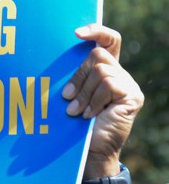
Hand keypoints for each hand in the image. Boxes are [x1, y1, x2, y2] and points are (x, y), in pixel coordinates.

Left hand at [63, 24, 143, 176]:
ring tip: (76, 111)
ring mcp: (129, 85)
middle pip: (97, 56)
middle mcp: (120, 74)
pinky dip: (94, 100)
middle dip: (78, 76)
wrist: (88, 152)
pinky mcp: (132, 96)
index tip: (75, 33)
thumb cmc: (73, 125)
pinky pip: (109, 84)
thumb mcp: (71, 95)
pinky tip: (88, 115)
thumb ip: (73, 76)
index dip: (96, 31)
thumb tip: (50, 54)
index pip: (109, 40)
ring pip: (101, 70)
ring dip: (84, 92)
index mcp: (105, 71)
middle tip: (68, 98)